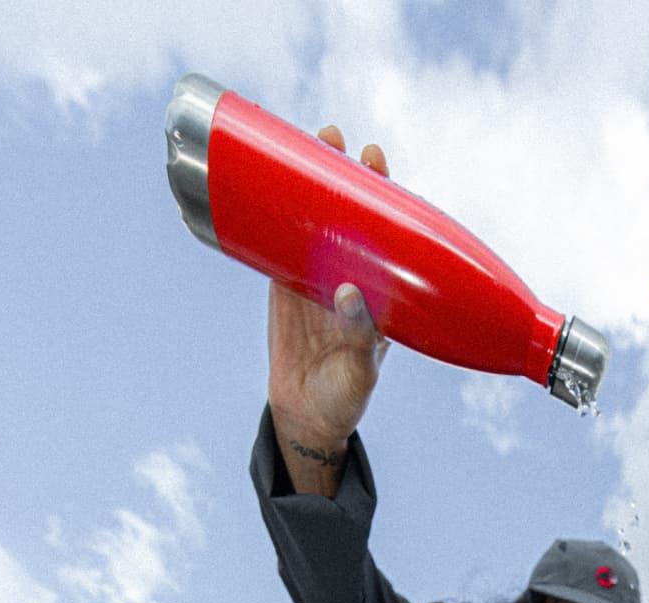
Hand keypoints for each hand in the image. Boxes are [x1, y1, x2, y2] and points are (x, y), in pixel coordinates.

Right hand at [268, 128, 390, 494]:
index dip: (384, 194)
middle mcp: (351, 276)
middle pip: (348, 213)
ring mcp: (315, 278)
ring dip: (307, 185)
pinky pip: (276, 244)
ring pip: (312, 221)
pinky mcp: (283, 287)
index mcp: (381, 292)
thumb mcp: (361, 369)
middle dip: (342, 174)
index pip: (386, 232)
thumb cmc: (345, 396)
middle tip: (335, 139)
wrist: (307, 417)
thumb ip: (362, 335)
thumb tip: (350, 292)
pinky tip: (262, 186)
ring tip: (305, 143)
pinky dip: (270, 217)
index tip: (377, 161)